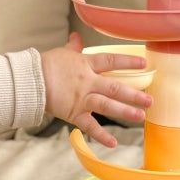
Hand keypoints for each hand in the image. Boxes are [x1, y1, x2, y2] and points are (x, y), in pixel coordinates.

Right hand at [41, 32, 151, 147]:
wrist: (29, 81)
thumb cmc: (44, 65)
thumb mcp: (61, 53)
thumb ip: (73, 47)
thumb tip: (77, 37)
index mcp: (85, 65)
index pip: (111, 61)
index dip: (128, 62)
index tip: (144, 64)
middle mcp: (88, 82)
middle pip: (115, 87)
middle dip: (134, 94)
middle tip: (149, 100)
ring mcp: (82, 99)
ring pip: (107, 106)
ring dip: (125, 112)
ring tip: (140, 117)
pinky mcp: (74, 113)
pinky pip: (90, 126)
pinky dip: (101, 135)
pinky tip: (113, 142)